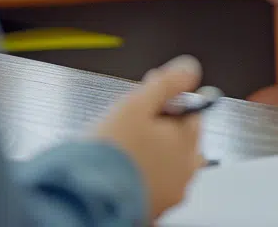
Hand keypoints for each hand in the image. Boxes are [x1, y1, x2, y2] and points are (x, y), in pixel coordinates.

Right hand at [92, 56, 205, 219]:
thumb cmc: (111, 155)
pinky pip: (154, 186)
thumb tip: (189, 68)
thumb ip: (166, 83)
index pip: (191, 111)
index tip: (147, 100)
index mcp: (187, 143)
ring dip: (154, 153)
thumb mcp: (137, 105)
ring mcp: (170, 193)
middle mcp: (185, 171)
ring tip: (125, 150)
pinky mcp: (154, 209)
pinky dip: (144, 176)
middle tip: (132, 125)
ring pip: (168, 164)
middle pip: (181, 139)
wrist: (87, 199)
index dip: (167, 100)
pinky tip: (124, 171)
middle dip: (162, 128)